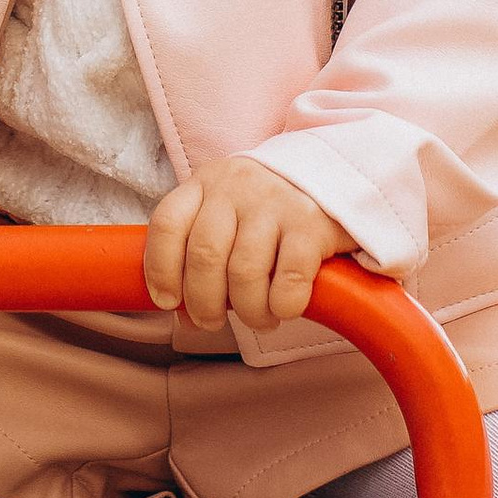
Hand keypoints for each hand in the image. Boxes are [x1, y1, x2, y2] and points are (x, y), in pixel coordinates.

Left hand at [145, 159, 357, 331]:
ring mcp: (276, 203)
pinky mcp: (312, 224)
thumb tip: (183, 316)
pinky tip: (286, 308)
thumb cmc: (270, 209)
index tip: (168, 301)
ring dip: (248, 311)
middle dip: (203, 303)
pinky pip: (288, 280)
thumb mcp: (229, 215)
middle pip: (205, 255)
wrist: (337, 175)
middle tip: (213, 322)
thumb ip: (203, 255)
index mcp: (207, 182)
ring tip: (259, 318)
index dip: (160, 269)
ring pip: (244, 272)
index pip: (167, 223)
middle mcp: (237, 187)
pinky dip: (282, 305)